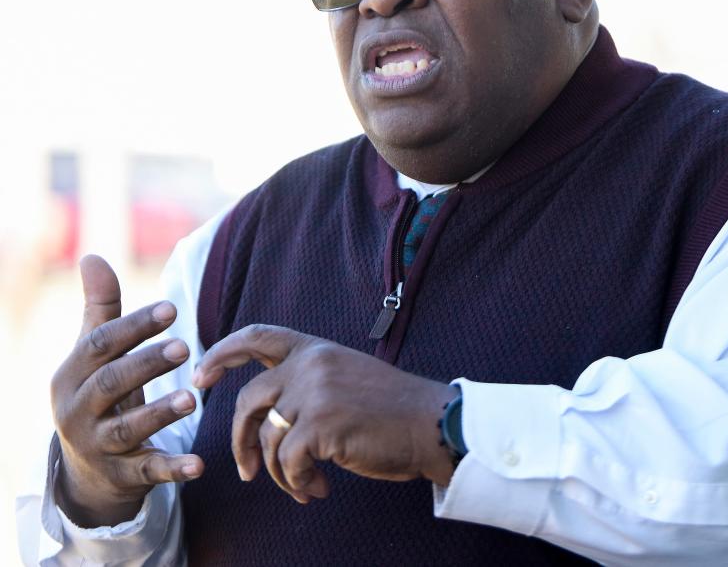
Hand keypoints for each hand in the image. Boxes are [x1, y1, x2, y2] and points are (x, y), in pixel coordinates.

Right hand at [50, 255, 203, 526]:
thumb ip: (100, 308)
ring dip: (159, 413)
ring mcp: (98, 446)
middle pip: (111, 384)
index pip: (100, 346)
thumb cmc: (98, 391)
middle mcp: (77, 411)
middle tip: (185, 346)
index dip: (134, 326)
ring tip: (192, 399)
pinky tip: (199, 464)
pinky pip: (148, 472)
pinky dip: (172, 469)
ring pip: (127, 428)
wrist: (86, 465)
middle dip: (146, 364)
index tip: (172, 308)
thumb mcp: (94, 353)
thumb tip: (91, 256)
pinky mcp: (122, 475)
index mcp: (71, 375)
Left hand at [191, 324, 456, 503]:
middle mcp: (311, 365)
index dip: (222, 353)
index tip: (200, 376)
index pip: (257, 336)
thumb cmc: (391, 409)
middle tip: (244, 470)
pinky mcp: (321, 425)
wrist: (430, 423)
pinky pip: (287, 462)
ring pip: (266, 439)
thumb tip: (266, 415)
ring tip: (302, 486)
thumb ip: (308, 380)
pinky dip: (297, 482)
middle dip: (239, 440)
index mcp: (316, 348)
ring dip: (278, 473)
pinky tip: (317, 489)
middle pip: (248, 400)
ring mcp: (315, 393)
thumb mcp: (345, 376)